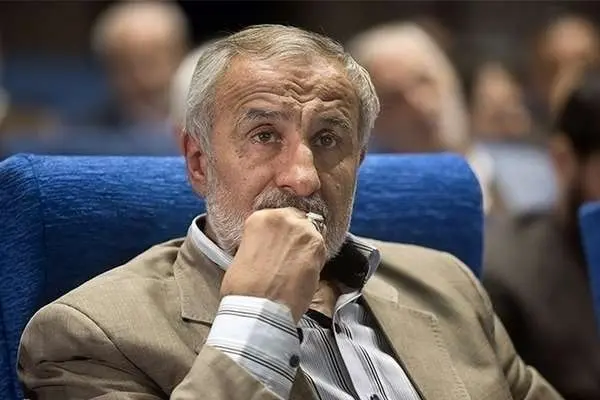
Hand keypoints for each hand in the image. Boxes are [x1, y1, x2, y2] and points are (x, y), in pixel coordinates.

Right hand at [220, 207, 326, 322]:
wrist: (259, 308)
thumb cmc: (244, 289)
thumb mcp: (242, 255)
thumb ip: (258, 242)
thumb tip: (267, 247)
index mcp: (260, 218)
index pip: (279, 218)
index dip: (281, 234)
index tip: (279, 245)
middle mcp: (282, 218)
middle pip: (297, 221)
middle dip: (295, 238)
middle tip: (289, 258)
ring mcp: (302, 230)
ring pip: (311, 234)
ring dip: (306, 249)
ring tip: (297, 269)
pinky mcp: (317, 247)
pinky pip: (321, 249)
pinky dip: (316, 261)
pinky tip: (304, 275)